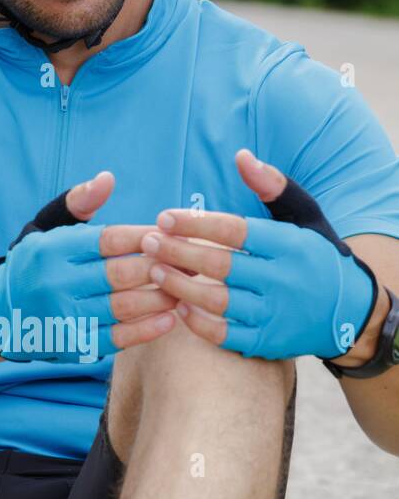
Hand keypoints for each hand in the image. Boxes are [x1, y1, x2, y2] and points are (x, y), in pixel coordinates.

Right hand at [0, 172, 177, 362]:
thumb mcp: (46, 226)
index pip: (109, 239)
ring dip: (161, 297)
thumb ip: (79, 202)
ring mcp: (65, 316)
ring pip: (124, 306)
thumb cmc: (36, 262)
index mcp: (53, 249)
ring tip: (186, 288)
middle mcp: (56, 282)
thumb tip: (107, 179)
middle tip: (191, 261)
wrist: (2, 311)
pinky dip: (148, 328)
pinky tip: (170, 318)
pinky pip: (119, 337)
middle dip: (161, 266)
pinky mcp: (75, 344)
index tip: (171, 234)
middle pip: (120, 273)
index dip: (145, 236)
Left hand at [145, 149, 378, 360]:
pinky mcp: (268, 342)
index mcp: (291, 246)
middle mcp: (284, 281)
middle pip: (221, 265)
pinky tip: (177, 306)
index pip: (235, 231)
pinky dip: (198, 323)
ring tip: (153, 270)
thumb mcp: (304, 215)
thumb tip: (241, 156)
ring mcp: (276, 315)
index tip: (163, 217)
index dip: (195, 224)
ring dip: (180, 286)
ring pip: (219, 301)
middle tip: (147, 242)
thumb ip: (271, 186)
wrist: (352, 313)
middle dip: (178, 252)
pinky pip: (226, 335)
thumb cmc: (316, 255)